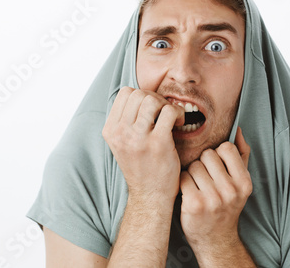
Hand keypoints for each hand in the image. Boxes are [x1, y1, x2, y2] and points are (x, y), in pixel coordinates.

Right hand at [102, 86, 184, 202]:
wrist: (150, 196)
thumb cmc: (142, 167)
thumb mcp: (123, 143)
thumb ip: (126, 121)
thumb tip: (141, 95)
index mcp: (110, 130)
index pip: (125, 93)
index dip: (141, 95)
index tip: (151, 110)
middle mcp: (121, 133)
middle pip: (139, 94)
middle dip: (155, 98)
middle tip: (164, 113)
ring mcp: (138, 138)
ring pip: (152, 100)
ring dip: (166, 104)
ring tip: (171, 118)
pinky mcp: (158, 143)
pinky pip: (168, 112)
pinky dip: (178, 113)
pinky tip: (179, 124)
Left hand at [179, 127, 251, 247]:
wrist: (215, 240)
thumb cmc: (226, 206)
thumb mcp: (240, 184)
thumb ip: (241, 156)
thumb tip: (236, 130)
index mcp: (244, 182)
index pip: (226, 148)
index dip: (218, 154)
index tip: (216, 166)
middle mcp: (231, 190)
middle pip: (207, 155)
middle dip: (203, 163)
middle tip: (205, 178)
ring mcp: (213, 198)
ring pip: (193, 166)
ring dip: (191, 174)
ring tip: (197, 186)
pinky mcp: (194, 204)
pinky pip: (183, 178)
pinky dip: (182, 183)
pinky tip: (188, 193)